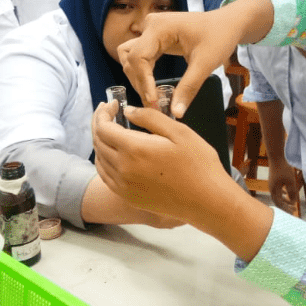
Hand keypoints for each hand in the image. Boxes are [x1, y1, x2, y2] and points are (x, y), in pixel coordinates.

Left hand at [93, 99, 274, 261]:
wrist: (207, 201)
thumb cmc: (198, 163)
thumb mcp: (179, 132)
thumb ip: (150, 118)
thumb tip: (127, 111)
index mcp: (134, 149)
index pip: (103, 128)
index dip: (103, 114)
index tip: (113, 105)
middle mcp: (123, 169)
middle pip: (98, 142)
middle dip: (100, 124)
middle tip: (108, 113)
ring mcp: (124, 186)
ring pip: (100, 160)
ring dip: (101, 142)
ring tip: (110, 131)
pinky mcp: (129, 197)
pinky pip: (106, 177)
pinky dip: (104, 161)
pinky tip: (113, 155)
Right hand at [117, 0, 272, 115]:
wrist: (228, 23)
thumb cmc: (219, 36)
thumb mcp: (205, 63)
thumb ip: (189, 88)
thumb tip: (176, 113)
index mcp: (159, 27)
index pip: (138, 58)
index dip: (143, 82)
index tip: (154, 102)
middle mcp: (150, 25)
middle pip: (130, 58)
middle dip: (139, 83)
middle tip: (153, 105)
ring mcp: (151, 30)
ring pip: (131, 57)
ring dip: (137, 77)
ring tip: (152, 97)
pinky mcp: (155, 37)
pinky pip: (141, 56)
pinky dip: (144, 72)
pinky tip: (154, 87)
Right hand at [268, 159, 298, 214]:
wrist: (276, 157)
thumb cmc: (284, 169)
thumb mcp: (290, 181)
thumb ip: (292, 192)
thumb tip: (293, 202)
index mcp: (274, 190)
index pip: (280, 204)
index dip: (286, 209)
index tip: (293, 211)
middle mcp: (271, 189)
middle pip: (278, 201)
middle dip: (286, 206)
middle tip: (294, 210)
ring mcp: (272, 184)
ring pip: (278, 196)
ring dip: (285, 200)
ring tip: (291, 203)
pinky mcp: (274, 180)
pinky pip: (278, 190)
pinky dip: (282, 194)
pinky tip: (286, 194)